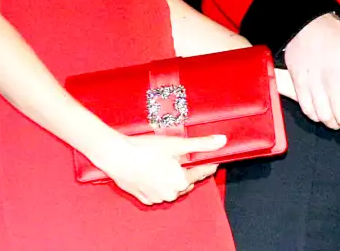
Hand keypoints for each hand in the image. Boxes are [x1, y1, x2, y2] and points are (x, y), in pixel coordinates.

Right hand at [94, 131, 226, 205]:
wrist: (118, 156)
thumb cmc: (146, 150)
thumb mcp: (178, 144)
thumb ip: (202, 144)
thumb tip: (222, 142)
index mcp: (181, 182)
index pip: (202, 172)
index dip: (208, 163)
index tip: (212, 157)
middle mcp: (170, 194)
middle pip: (187, 180)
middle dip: (188, 169)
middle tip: (185, 155)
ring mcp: (156, 198)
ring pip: (172, 187)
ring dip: (173, 176)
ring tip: (168, 160)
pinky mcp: (144, 198)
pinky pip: (158, 191)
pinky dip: (160, 182)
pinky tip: (155, 169)